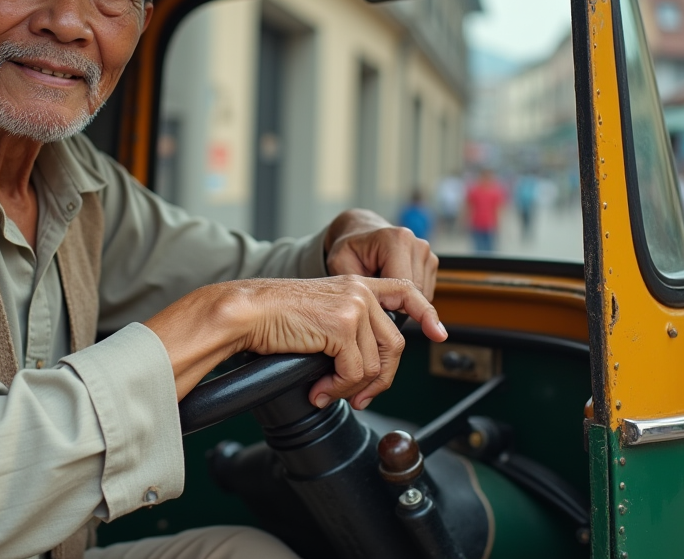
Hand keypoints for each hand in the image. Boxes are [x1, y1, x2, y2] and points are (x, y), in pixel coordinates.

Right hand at [144, 273, 445, 410]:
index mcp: (355, 284)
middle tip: (359, 399)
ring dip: (352, 389)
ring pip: (375, 364)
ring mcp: (354, 307)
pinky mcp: (343, 325)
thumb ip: (347, 328)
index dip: (425, 313)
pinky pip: (355, 372)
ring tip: (329, 394)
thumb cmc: (270, 317)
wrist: (245, 312)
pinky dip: (339, 390)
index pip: (404, 291)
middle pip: (394, 345)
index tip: (437, 332)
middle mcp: (360, 291)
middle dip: (380, 380)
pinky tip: (319, 391)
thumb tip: (364, 368)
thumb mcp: (318, 314)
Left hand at [324, 209, 439, 306]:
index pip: (405, 287)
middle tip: (375, 299)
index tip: (376, 310)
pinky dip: (409, 297)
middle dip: (396, 304)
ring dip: (403, 301)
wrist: (361, 233)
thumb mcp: (341, 263)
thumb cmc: (350, 250)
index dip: (390, 305)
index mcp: (397, 241)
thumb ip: (358, 286)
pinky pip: (425, 294)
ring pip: (423, 297)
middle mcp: (417, 245)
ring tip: (382, 289)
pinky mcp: (431, 263)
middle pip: (416, 294)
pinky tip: (392, 288)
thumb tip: (375, 311)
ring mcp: (427, 254)